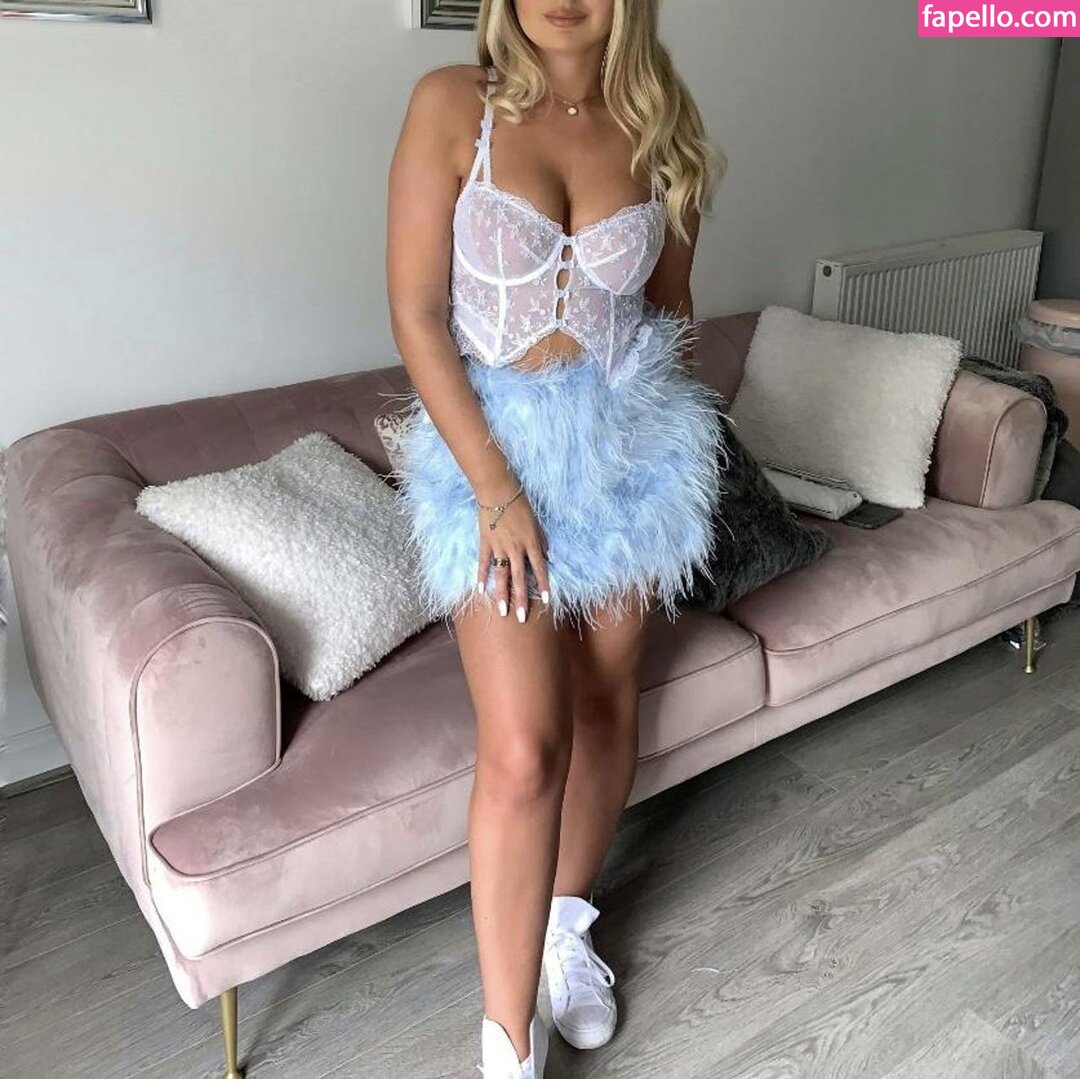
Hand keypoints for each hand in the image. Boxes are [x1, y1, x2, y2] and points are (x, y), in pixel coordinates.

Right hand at [476, 492, 550, 622]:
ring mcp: (499, 547)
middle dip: (521, 599)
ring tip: (502, 610)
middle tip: (520, 618)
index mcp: (531, 543)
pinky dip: (482, 577)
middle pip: (520, 578)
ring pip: (501, 575)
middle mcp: (516, 549)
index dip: (544, 585)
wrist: (498, 491)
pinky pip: (484, 563)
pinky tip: (481, 591)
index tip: (547, 601)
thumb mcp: (536, 522)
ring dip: (501, 594)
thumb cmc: (520, 503)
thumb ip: (541, 540)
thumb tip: (546, 556)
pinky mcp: (485, 543)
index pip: (540, 569)